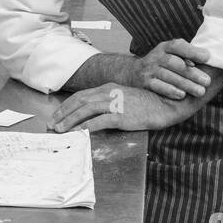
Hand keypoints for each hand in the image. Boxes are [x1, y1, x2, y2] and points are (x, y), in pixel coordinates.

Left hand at [50, 84, 194, 133]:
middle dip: (63, 113)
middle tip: (52, 124)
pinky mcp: (122, 115)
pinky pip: (98, 122)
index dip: (67, 105)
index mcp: (109, 88)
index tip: (58, 115)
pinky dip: (85, 128)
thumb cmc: (151, 103)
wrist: (170, 103)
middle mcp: (109, 93)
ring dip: (69, 120)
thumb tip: (97, 114)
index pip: (82, 95)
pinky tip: (77, 134)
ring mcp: (115, 103)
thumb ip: (112, 103)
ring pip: (85, 110)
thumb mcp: (128, 98)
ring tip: (60, 130)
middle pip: (79, 101)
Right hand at [129, 39, 211, 99]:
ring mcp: (148, 69)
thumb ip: (187, 55)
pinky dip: (170, 90)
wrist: (132, 73)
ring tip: (199, 91)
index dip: (192, 51)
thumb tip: (209, 57)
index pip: (178, 45)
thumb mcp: (171, 55)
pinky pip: (157, 86)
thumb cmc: (161, 65)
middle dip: (191, 73)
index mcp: (165, 47)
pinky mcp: (144, 82)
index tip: (207, 58)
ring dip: (185, 84)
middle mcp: (155, 56)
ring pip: (167, 75)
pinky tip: (182, 95)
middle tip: (207, 81)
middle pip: (173, 63)